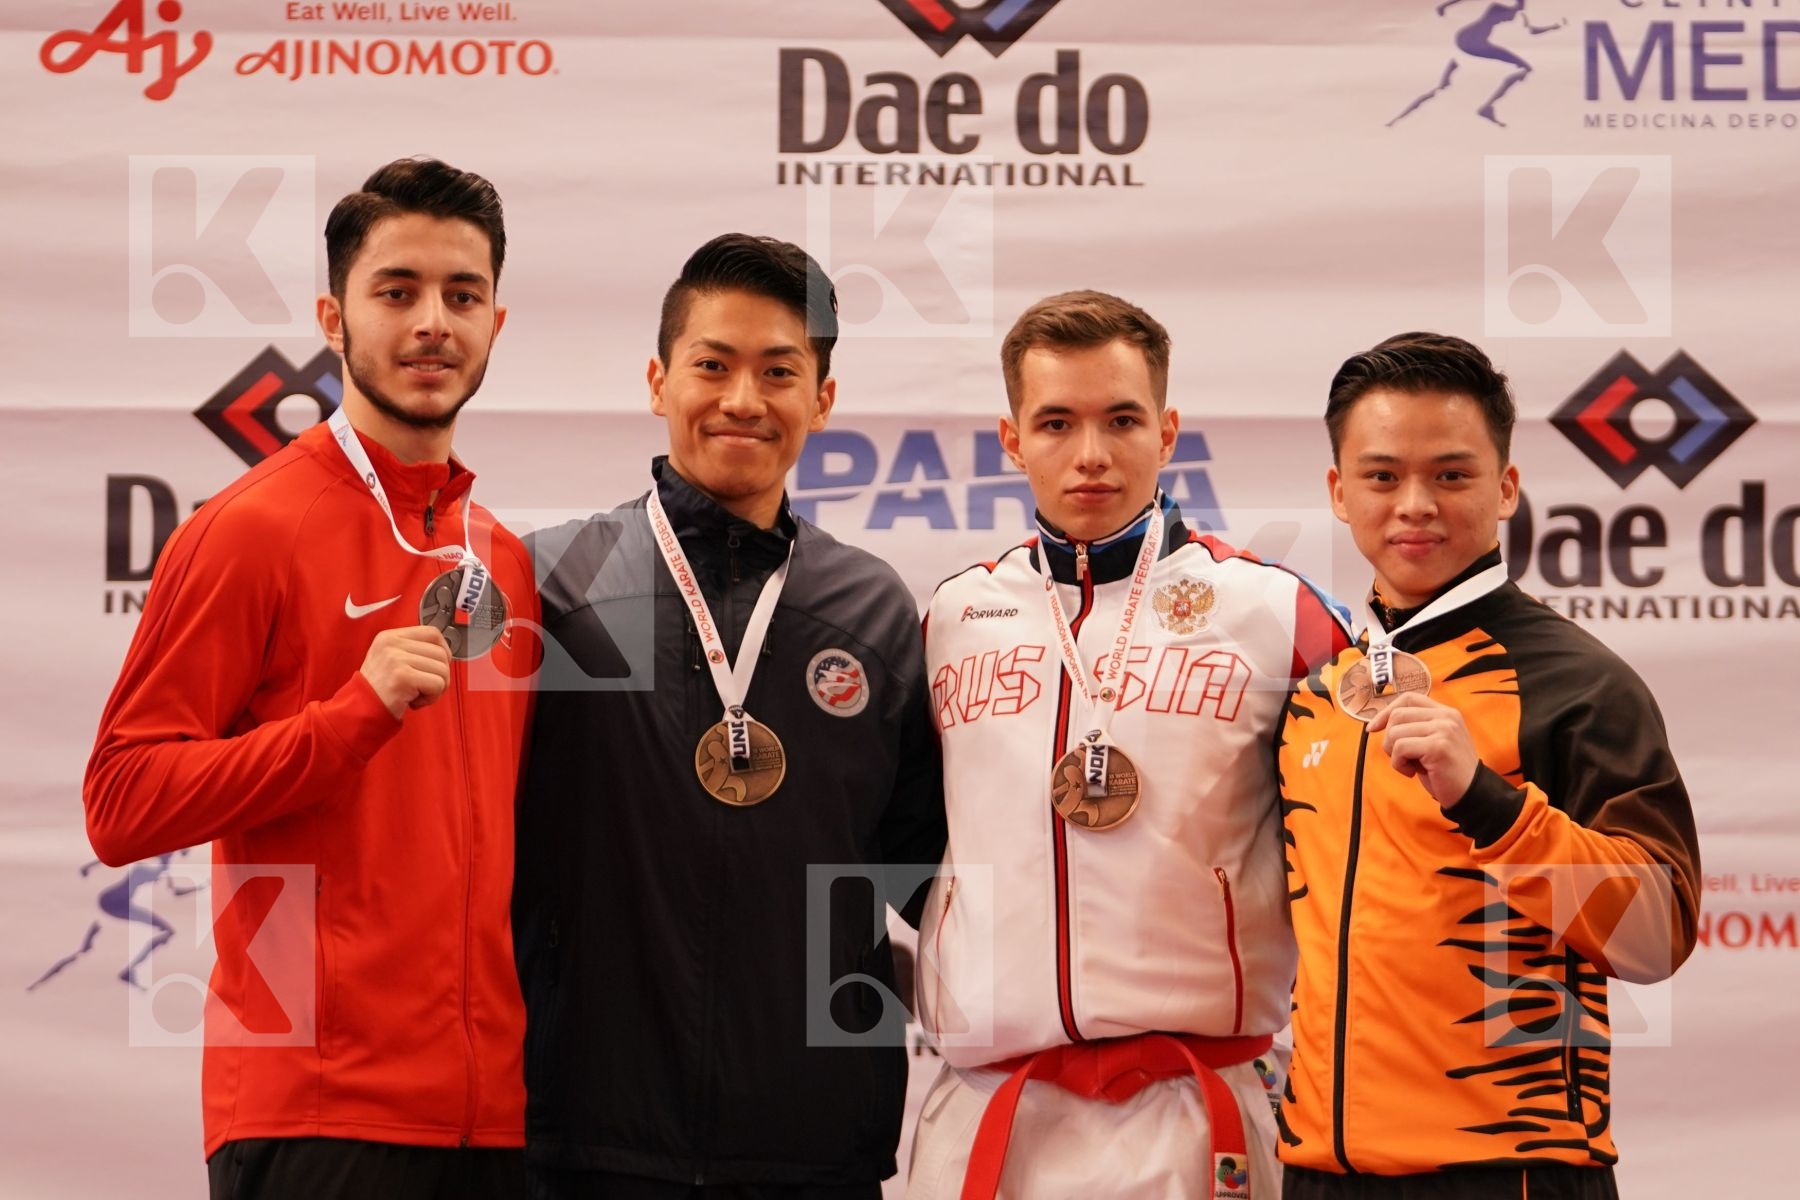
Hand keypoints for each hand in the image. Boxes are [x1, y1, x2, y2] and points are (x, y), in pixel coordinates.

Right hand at [359, 626, 451, 719]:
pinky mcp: (403, 677)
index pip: (432, 633)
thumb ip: (413, 651)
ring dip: (436, 689)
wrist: (360, 711)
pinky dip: (431, 698)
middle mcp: (392, 644)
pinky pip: (437, 684)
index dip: (443, 650)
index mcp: (390, 637)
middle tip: (423, 688)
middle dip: (440, 675)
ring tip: (416, 695)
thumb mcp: (391, 659)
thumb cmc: (380, 690)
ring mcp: (396, 659)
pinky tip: (414, 701)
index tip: (437, 666)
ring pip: (442, 670)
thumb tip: (445, 652)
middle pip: (441, 653)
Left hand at [1366, 691, 1478, 808]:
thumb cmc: (1445, 771)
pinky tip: (1414, 773)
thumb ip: (1414, 727)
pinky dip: (1399, 764)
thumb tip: (1377, 722)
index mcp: (1446, 712)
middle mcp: (1446, 716)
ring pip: (1395, 732)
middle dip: (1389, 739)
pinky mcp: (1438, 746)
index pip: (1409, 698)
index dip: (1386, 711)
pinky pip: (1400, 748)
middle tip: (1403, 757)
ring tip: (1412, 766)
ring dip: (1394, 755)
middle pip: (1397, 715)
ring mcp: (1444, 730)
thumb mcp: (1431, 742)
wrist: (1471, 794)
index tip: (1373, 728)